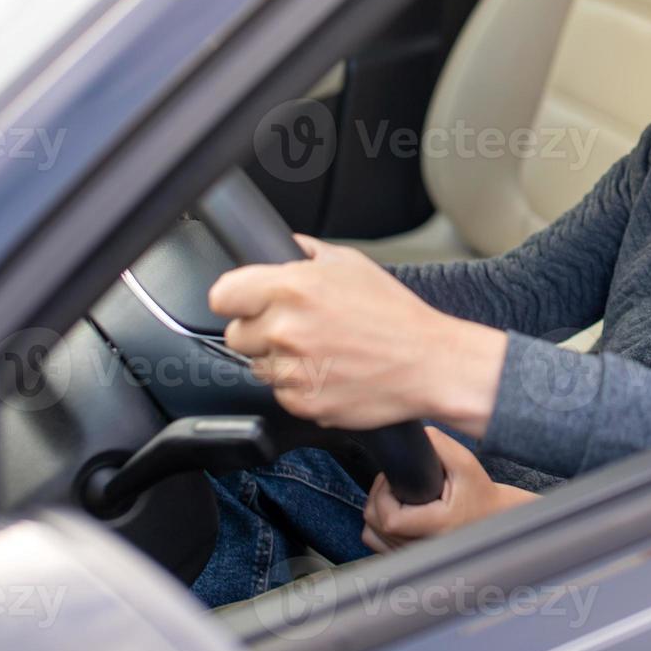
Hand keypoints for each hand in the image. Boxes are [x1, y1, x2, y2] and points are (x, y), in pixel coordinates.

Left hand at [208, 235, 506, 434]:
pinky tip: (330, 372)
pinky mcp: (301, 403)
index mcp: (291, 288)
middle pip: (237, 335)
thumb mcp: (352, 263)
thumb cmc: (395, 314)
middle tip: (299, 328)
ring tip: (322, 351)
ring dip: (280, 361)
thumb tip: (280, 247)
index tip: (246, 303)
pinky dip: (300, 386)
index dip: (236, 299)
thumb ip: (306, 252)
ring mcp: (292, 371)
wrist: (428, 363)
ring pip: (258, 367)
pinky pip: (281, 394)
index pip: (222, 296)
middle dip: (261, 331)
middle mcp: (285, 329)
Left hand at [361, 427, 536, 551]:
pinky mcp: (407, 556)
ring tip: (397, 496)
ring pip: (371, 533)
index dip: (383, 494)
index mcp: (437, 525)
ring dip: (377, 510)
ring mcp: (414, 555)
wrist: (491, 516)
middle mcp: (424, 546)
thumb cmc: (478, 491)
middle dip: (378, 496)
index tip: (395, 478)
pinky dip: (378, 525)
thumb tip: (413, 435)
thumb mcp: (465, 462)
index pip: (390, 519)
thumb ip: (439, 445)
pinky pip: (375, 543)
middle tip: (396, 481)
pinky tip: (395, 511)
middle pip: (375, 524)